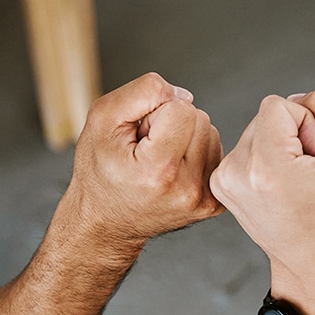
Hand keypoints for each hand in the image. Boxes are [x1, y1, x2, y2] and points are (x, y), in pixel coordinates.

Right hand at [62, 73, 223, 256]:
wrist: (105, 222)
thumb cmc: (99, 171)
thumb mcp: (101, 120)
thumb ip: (142, 92)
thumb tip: (183, 95)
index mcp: (159, 171)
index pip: (182, 108)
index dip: (156, 113)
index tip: (138, 137)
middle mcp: (187, 189)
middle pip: (200, 119)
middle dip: (172, 124)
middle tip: (146, 150)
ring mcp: (203, 200)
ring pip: (211, 134)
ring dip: (185, 138)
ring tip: (157, 160)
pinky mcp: (213, 204)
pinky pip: (215, 154)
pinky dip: (195, 154)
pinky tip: (172, 170)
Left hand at [210, 85, 314, 314]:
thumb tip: (295, 97)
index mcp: (265, 165)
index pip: (279, 103)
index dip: (308, 125)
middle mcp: (235, 172)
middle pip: (266, 115)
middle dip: (293, 137)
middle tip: (308, 175)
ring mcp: (223, 180)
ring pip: (258, 130)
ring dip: (280, 148)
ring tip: (296, 184)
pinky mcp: (221, 185)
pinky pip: (249, 148)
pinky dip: (267, 160)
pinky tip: (280, 188)